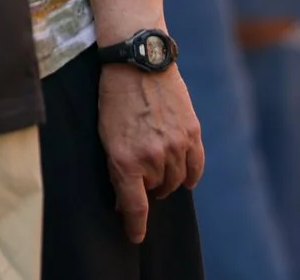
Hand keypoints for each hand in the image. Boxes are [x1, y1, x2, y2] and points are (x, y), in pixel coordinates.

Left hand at [98, 62, 202, 240]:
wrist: (138, 62)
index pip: (136, 207)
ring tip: (156, 170)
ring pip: (176, 181)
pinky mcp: (193, 134)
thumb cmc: (113, 97)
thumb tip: (123, 197)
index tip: (134, 236)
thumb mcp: (104, 134)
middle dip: (146, 188)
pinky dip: (189, 176)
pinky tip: (185, 179)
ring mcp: (176, 146)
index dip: (135, 225)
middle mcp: (153, 157)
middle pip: (156, 191)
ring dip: (166, 180)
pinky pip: (195, 168)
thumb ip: (116, 168)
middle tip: (138, 178)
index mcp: (126, 160)